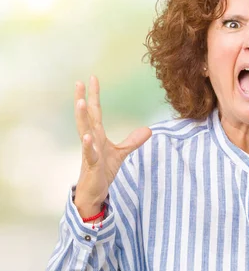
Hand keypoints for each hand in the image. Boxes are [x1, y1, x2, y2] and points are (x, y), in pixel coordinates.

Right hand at [73, 75, 151, 217]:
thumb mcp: (120, 153)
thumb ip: (132, 141)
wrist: (95, 191)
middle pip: (86, 117)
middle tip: (78, 83)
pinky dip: (89, 146)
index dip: (94, 95)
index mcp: (97, 135)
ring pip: (84, 132)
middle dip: (82, 100)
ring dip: (81, 118)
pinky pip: (90, 155)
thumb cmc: (102, 170)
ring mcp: (90, 152)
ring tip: (80, 102)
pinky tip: (88, 137)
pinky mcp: (92, 166)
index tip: (92, 78)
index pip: (95, 112)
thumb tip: (148, 129)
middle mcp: (91, 141)